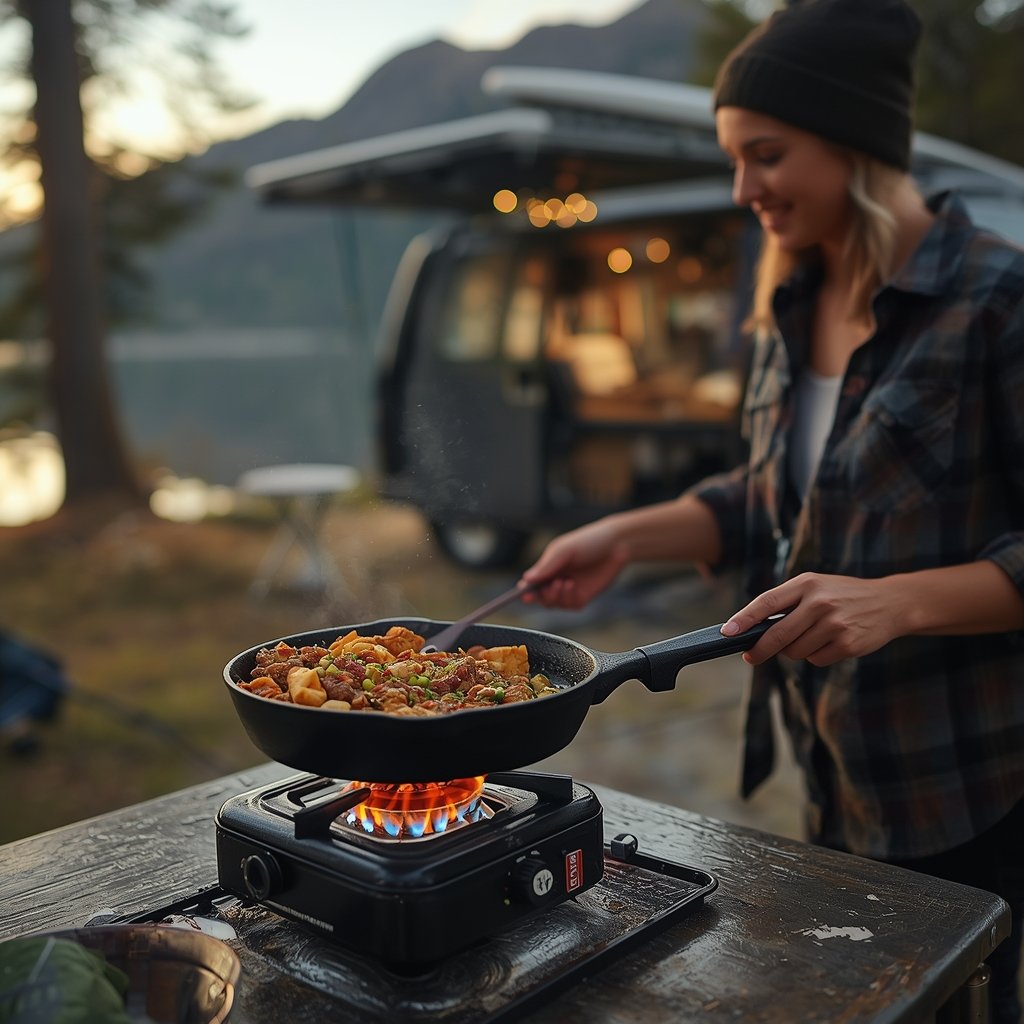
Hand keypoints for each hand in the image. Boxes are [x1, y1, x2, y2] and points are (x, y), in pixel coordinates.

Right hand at [520, 520, 627, 609]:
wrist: (617, 544)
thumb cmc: (589, 541)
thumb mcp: (565, 550)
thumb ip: (547, 565)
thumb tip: (526, 579)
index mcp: (549, 566)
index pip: (531, 582)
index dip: (525, 590)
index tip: (524, 594)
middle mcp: (557, 578)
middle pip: (541, 597)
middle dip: (543, 595)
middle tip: (552, 585)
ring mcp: (570, 589)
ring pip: (554, 604)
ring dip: (557, 596)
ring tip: (566, 582)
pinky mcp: (584, 596)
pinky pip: (571, 606)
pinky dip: (569, 599)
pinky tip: (574, 586)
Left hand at [721, 573, 905, 666]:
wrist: (890, 603)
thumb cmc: (842, 595)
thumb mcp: (815, 587)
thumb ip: (787, 603)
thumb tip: (753, 629)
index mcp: (807, 584)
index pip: (768, 602)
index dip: (745, 618)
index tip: (728, 632)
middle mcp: (820, 602)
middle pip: (778, 634)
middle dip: (760, 649)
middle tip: (750, 656)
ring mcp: (835, 624)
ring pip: (796, 651)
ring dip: (795, 651)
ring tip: (811, 637)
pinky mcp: (848, 644)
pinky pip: (816, 660)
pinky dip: (816, 656)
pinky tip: (830, 643)